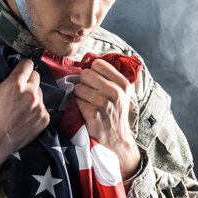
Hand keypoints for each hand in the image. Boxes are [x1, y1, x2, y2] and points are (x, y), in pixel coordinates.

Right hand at [0, 58, 49, 187]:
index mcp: (16, 84)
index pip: (27, 64)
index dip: (22, 65)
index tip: (21, 69)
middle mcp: (30, 93)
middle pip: (36, 76)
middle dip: (28, 79)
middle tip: (19, 88)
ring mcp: (39, 107)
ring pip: (40, 93)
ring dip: (32, 95)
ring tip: (21, 105)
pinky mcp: (44, 119)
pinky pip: (42, 108)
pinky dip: (35, 110)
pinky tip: (25, 116)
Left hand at [73, 58, 140, 179]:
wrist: (116, 139)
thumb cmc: (114, 113)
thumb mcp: (120, 93)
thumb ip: (109, 76)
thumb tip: (88, 59)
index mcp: (123, 83)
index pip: (98, 64)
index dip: (92, 72)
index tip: (94, 82)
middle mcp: (115, 92)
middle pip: (86, 74)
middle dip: (84, 83)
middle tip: (90, 95)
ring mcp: (104, 102)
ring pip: (78, 87)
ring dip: (79, 95)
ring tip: (88, 104)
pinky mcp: (93, 113)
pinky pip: (75, 100)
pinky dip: (77, 106)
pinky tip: (85, 112)